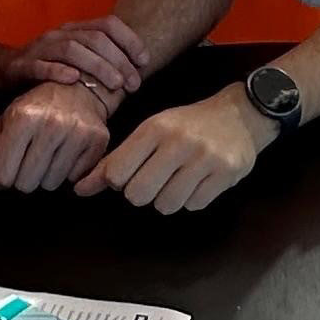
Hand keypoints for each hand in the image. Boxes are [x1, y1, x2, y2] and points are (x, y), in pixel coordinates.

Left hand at [0, 80, 112, 197]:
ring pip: (50, 185)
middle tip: (30, 157)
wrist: (78, 88)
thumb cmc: (34, 109)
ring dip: (46, 175)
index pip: (2, 177)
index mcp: (22, 117)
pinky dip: (68, 171)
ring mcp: (77, 132)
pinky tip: (67, 152)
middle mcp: (51, 124)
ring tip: (50, 153)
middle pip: (26, 185)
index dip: (2, 175)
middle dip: (24, 176)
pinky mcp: (97, 141)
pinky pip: (74, 179)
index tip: (9, 162)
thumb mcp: (2, 126)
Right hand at [4, 17, 150, 107]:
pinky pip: (39, 66)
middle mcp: (59, 34)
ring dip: (97, 66)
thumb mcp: (76, 59)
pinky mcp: (21, 66)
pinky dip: (57, 71)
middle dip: (119, 61)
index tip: (145, 62)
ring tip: (114, 85)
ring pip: (71, 50)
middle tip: (133, 84)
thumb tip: (136, 73)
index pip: (108, 24)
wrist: (1, 70)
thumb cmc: (48, 68)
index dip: (130, 40)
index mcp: (75, 30)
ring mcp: (39, 49)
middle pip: (95, 39)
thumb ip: (101, 60)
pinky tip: (73, 80)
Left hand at [78, 84, 263, 214]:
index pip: (117, 173)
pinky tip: (198, 181)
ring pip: (166, 205)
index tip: (132, 173)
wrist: (240, 114)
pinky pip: (193, 205)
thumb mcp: (150, 132)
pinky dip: (191, 199)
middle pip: (138, 195)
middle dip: (143, 192)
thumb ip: (115, 161)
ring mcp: (204, 159)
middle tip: (156, 178)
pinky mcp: (226, 174)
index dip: (119, 181)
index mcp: (155, 128)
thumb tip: (79, 189)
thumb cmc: (187, 125)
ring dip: (168, 198)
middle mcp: (178, 142)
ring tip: (178, 179)